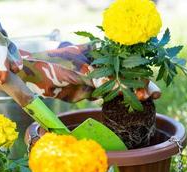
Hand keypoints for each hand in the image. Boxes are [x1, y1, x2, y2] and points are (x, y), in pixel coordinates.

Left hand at [18, 42, 160, 102]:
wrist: (34, 76)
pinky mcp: (89, 90)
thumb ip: (100, 78)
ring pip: (117, 86)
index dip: (139, 73)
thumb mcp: (79, 69)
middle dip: (138, 85)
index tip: (150, 86)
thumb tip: (121, 86)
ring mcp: (95, 78)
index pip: (125, 62)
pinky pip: (105, 95)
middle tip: (152, 95)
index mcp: (99, 52)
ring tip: (144, 99)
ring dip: (130, 93)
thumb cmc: (55, 65)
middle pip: (124, 74)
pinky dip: (115, 99)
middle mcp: (100, 64)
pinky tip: (127, 103)